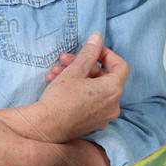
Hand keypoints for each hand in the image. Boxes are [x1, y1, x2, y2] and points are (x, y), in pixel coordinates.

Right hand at [0, 32, 128, 143]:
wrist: (45, 127)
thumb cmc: (60, 99)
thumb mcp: (75, 70)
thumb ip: (89, 52)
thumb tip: (97, 37)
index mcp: (113, 91)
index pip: (121, 66)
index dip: (107, 55)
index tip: (92, 50)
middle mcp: (113, 106)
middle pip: (104, 78)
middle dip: (84, 65)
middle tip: (65, 60)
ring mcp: (103, 117)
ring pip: (94, 90)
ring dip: (77, 77)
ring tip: (55, 73)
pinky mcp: (93, 124)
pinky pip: (90, 103)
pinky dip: (78, 92)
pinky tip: (58, 86)